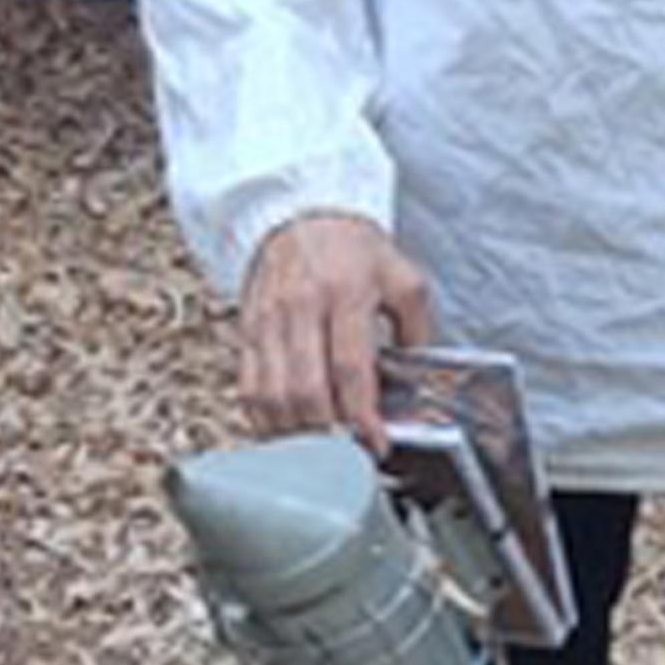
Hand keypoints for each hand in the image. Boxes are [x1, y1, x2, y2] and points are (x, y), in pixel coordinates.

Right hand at [238, 214, 432, 453]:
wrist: (304, 213)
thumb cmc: (354, 249)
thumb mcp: (403, 277)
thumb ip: (417, 328)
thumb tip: (415, 379)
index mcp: (345, 292)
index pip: (350, 370)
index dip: (363, 417)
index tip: (376, 443)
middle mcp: (301, 306)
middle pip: (305, 391)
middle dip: (326, 434)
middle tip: (347, 452)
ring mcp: (268, 318)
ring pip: (270, 395)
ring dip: (294, 433)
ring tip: (319, 447)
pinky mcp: (247, 328)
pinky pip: (247, 386)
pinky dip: (264, 418)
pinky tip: (286, 428)